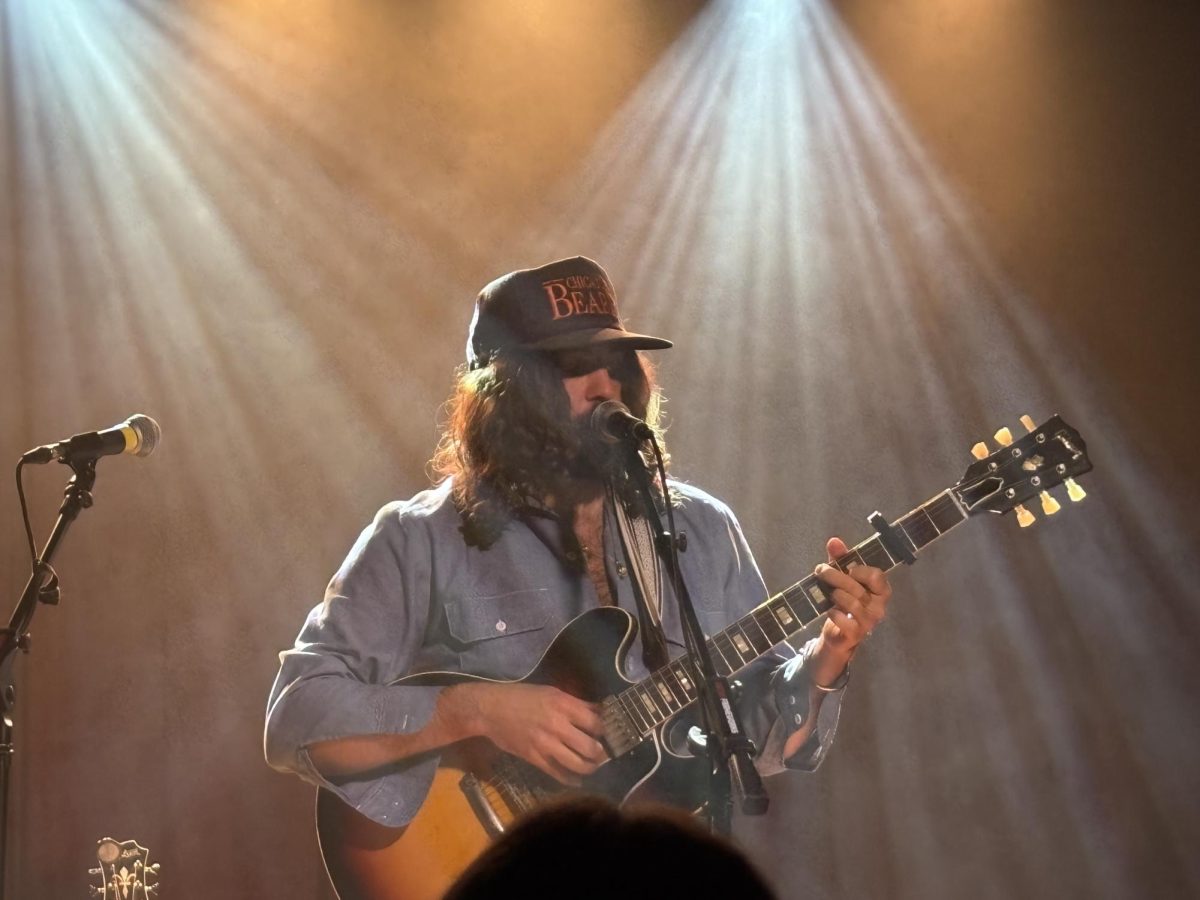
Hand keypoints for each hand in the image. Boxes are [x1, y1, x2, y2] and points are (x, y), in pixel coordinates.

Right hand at [454, 682, 607, 785]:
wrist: (490, 709)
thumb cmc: (522, 697)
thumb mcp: (551, 692)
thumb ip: (576, 703)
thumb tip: (599, 711)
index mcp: (563, 705)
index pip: (595, 722)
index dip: (606, 730)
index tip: (608, 734)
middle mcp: (557, 725)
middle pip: (590, 746)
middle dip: (601, 753)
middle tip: (603, 753)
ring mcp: (546, 744)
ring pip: (577, 763)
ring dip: (590, 768)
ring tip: (593, 766)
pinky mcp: (534, 758)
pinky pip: (557, 773)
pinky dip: (570, 780)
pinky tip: (577, 781)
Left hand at [810, 536, 891, 681]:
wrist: (837, 632)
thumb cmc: (843, 600)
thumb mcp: (841, 577)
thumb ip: (840, 559)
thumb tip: (834, 541)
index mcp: (880, 591)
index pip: (878, 576)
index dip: (860, 570)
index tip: (847, 569)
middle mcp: (879, 607)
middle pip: (859, 588)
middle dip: (836, 576)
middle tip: (821, 571)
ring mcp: (869, 622)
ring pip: (853, 604)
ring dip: (835, 594)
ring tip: (828, 592)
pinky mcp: (856, 634)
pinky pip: (846, 622)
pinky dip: (834, 614)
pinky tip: (829, 610)